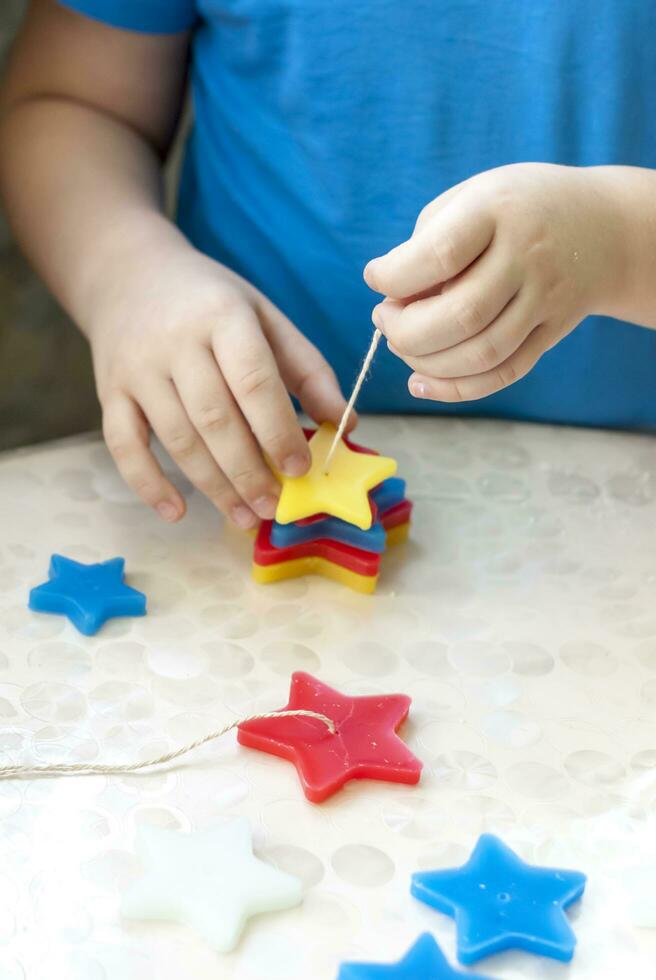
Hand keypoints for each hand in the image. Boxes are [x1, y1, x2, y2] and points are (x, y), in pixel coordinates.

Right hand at [90, 241, 347, 526]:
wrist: (129, 275)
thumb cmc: (211, 302)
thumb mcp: (264, 317)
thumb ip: (306, 368)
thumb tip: (345, 424)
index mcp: (223, 317)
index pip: (252, 380)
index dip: (278, 429)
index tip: (300, 468)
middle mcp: (175, 342)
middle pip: (214, 418)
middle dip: (249, 470)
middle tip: (274, 505)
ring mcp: (137, 368)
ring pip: (177, 438)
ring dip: (213, 485)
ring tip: (245, 516)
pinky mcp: (108, 391)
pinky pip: (124, 445)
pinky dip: (148, 483)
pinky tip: (177, 512)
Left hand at [364, 163, 623, 400]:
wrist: (604, 227)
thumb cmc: (514, 209)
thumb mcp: (471, 197)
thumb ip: (427, 242)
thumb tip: (394, 301)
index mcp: (499, 211)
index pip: (441, 255)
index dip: (395, 276)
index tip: (376, 278)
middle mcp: (527, 257)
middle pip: (461, 315)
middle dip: (405, 330)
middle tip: (384, 318)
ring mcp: (544, 300)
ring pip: (481, 353)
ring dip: (426, 361)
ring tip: (401, 345)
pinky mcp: (551, 334)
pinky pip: (503, 373)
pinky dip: (457, 388)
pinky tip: (420, 383)